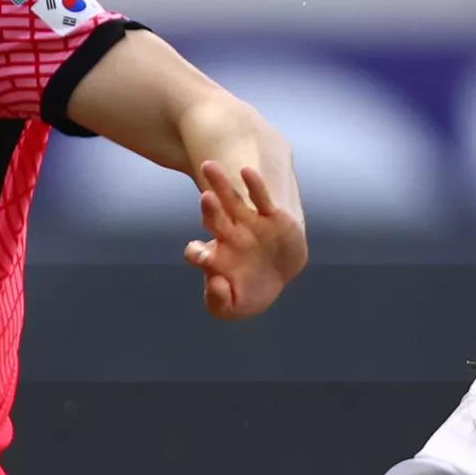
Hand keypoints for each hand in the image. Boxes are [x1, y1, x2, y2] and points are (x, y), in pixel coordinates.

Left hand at [181, 159, 303, 320]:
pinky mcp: (272, 218)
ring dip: (221, 185)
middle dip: (209, 208)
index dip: (198, 254)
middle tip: (205, 197)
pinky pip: (261, 199)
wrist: (278, 278)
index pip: (198, 253)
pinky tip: (246, 171)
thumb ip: (219, 300)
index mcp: (214, 258)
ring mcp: (249, 225)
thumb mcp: (233, 308)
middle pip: (213, 218)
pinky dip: (254, 185)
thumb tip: (216, 283)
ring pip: (232, 201)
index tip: (202, 257)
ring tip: (209, 167)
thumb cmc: (248, 293)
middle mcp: (228, 236)